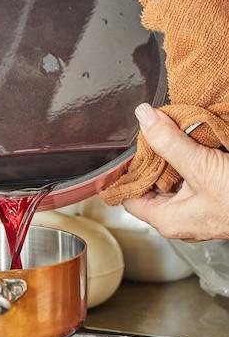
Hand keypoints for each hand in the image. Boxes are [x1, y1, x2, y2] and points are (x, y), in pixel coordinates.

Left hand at [123, 104, 228, 240]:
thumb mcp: (201, 168)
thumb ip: (169, 143)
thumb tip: (144, 118)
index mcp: (165, 219)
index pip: (127, 194)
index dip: (124, 170)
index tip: (126, 144)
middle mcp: (177, 216)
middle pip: (149, 181)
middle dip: (151, 154)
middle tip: (153, 128)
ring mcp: (196, 206)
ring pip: (172, 175)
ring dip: (172, 151)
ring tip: (172, 128)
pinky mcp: (212, 195)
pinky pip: (193, 173)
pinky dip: (190, 155)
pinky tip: (194, 138)